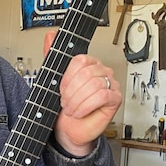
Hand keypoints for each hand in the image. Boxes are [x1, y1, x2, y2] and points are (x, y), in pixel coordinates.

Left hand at [43, 30, 121, 156]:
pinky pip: (102, 96)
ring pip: (94, 84)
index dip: (67, 77)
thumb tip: (51, 35)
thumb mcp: (53, 79)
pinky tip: (80, 112)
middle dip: (71, 91)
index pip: (80, 59)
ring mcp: (110, 84)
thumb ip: (52, 56)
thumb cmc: (63, 106)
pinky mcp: (115, 98)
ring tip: (72, 108)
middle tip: (66, 101)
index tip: (61, 89)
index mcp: (87, 64)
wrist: (69, 130)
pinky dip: (86, 105)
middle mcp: (100, 71)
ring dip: (77, 100)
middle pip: (87, 72)